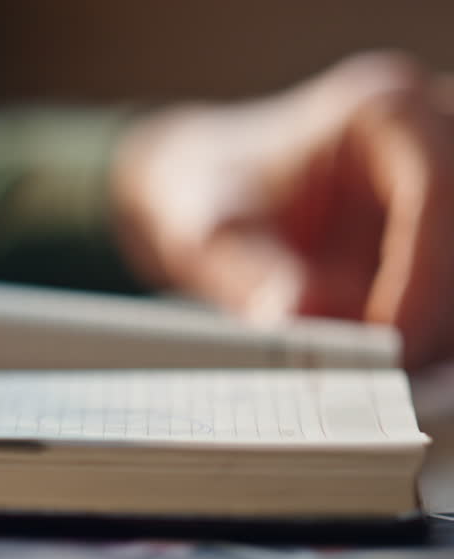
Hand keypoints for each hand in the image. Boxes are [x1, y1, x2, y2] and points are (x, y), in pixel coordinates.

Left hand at [114, 51, 453, 368]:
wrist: (200, 186)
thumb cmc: (206, 194)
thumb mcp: (209, 237)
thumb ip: (256, 277)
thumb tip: (303, 322)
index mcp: (380, 110)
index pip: (435, 188)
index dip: (422, 275)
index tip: (388, 343)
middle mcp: (432, 129)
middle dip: (438, 309)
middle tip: (390, 377)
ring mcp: (449, 177)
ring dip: (438, 325)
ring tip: (383, 378)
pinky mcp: (448, 226)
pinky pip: (453, 284)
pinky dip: (433, 327)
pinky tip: (394, 364)